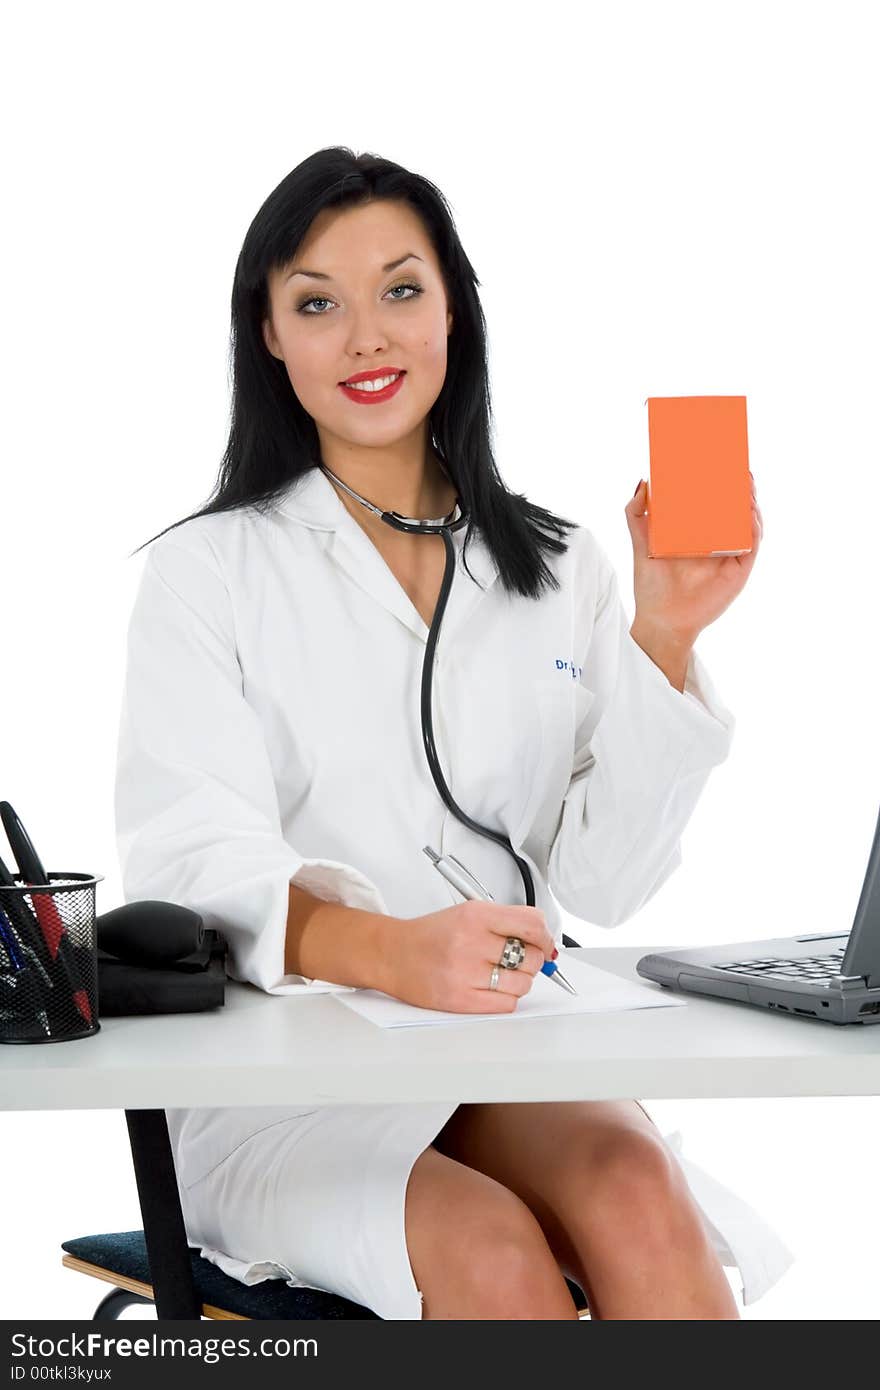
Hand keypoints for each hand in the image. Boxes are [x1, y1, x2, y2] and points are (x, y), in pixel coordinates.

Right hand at [386, 901, 555, 1013]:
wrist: (392, 954)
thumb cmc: (431, 935)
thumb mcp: (468, 913)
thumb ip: (506, 922)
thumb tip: (545, 941)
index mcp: (475, 915)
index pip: (532, 924)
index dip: (546, 936)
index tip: (546, 943)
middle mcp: (470, 942)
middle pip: (531, 956)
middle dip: (533, 960)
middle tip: (520, 960)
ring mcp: (464, 972)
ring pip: (522, 983)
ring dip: (519, 981)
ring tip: (500, 974)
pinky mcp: (459, 999)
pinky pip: (506, 1004)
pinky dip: (506, 998)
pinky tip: (491, 988)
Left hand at [625, 471, 762, 643]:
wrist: (662, 619)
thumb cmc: (651, 585)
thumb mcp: (641, 544)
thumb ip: (636, 514)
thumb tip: (643, 481)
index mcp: (697, 532)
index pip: (713, 502)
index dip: (720, 482)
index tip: (721, 460)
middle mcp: (716, 541)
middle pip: (735, 509)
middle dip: (741, 487)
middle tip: (739, 467)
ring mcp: (730, 555)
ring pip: (748, 523)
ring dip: (750, 503)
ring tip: (746, 484)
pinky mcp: (739, 571)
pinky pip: (752, 546)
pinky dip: (753, 528)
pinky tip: (750, 513)